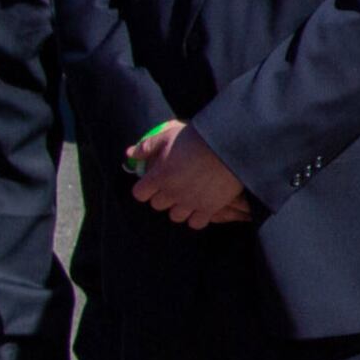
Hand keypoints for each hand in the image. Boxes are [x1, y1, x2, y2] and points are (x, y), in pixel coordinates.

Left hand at [130, 121, 252, 227]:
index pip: (139, 194)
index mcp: (158, 177)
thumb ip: (146, 148)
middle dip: (162, 196)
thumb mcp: (167, 137)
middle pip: (157, 205)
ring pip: (175, 216)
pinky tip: (201, 205)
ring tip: (187, 196)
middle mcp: (172, 193)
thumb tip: (129, 154)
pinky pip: (196, 223)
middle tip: (174, 185)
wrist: (229, 145)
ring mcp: (190, 202)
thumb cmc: (196, 139)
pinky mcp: (209, 208)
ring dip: (179, 207)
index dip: (145, 188)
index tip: (153, 182)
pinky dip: (196, 217)